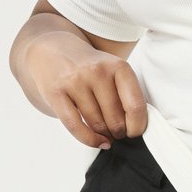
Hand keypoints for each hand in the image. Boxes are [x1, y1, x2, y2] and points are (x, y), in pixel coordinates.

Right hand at [27, 31, 147, 148]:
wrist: (54, 49)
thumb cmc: (90, 66)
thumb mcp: (113, 70)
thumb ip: (126, 93)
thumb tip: (135, 126)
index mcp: (118, 66)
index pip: (135, 105)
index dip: (138, 126)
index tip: (135, 132)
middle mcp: (97, 71)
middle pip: (116, 118)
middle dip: (119, 132)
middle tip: (118, 134)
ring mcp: (75, 81)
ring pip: (97, 123)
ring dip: (105, 135)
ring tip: (107, 134)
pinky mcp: (56, 92)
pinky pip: (75, 126)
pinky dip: (89, 139)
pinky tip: (97, 141)